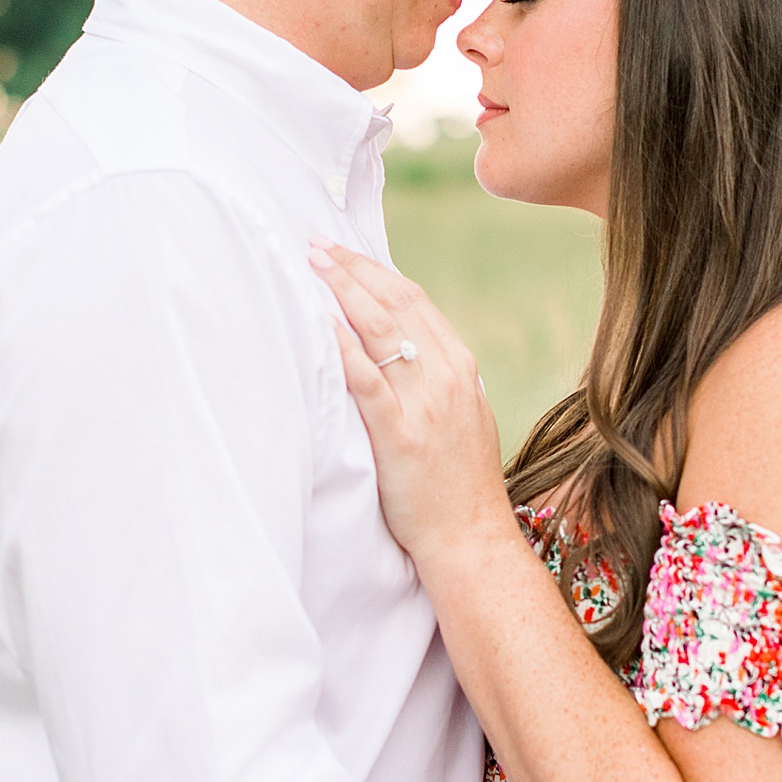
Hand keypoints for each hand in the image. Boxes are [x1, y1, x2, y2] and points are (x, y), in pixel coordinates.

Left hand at [309, 242, 512, 565]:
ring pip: (380, 329)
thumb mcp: (462, 415)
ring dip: (342, 291)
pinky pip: (367, 379)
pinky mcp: (400, 434)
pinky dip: (342, 345)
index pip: (414, 300)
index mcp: (461, 366)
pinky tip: (319, 323)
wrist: (470, 536)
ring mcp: (425, 403)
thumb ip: (436, 378)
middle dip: (352, 269)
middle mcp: (446, 375)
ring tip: (310, 267)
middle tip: (315, 244)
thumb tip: (398, 345)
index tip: (342, 252)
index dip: (374, 271)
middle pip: (395, 303)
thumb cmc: (458, 482)